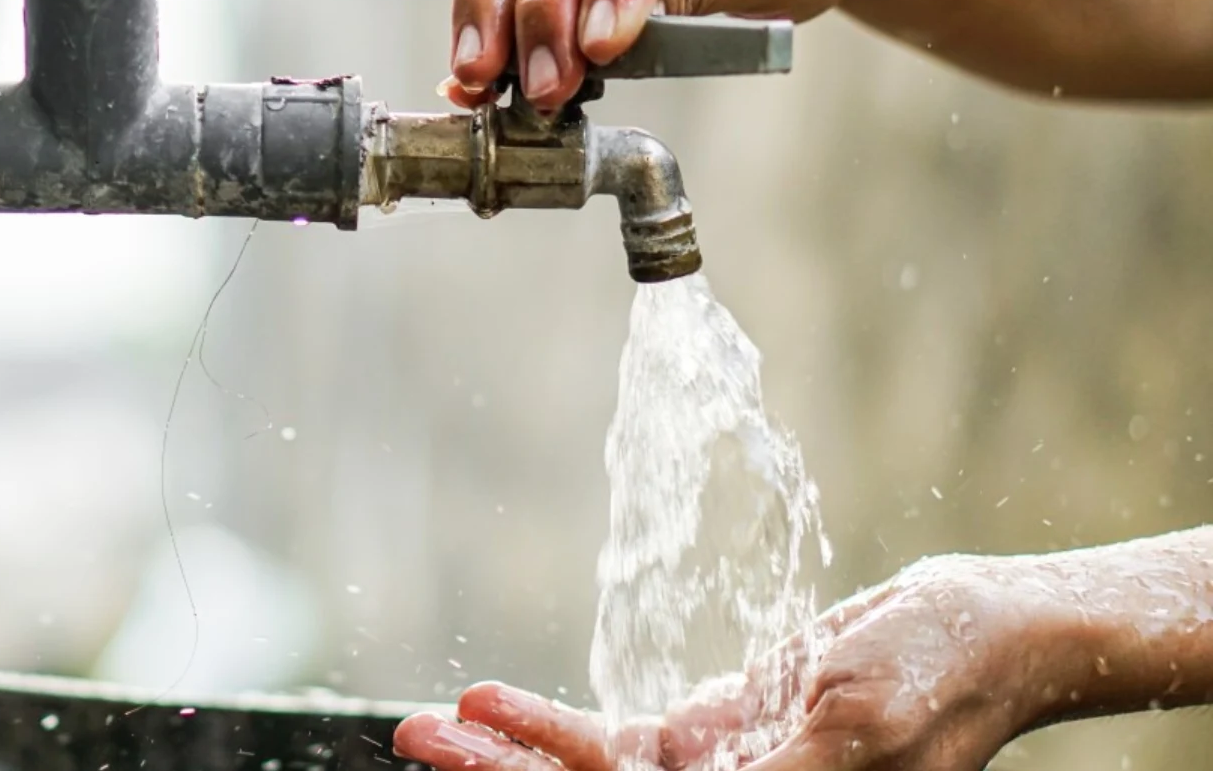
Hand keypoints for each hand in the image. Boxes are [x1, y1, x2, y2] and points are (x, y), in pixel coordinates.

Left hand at [392, 554, 1084, 769]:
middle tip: (413, 739)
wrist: (976, 631)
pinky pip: (613, 745)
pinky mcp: (713, 740)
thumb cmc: (933, 677)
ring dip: (507, 751)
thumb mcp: (852, 725)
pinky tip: (492, 704)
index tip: (466, 762)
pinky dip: (551, 726)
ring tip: (428, 723)